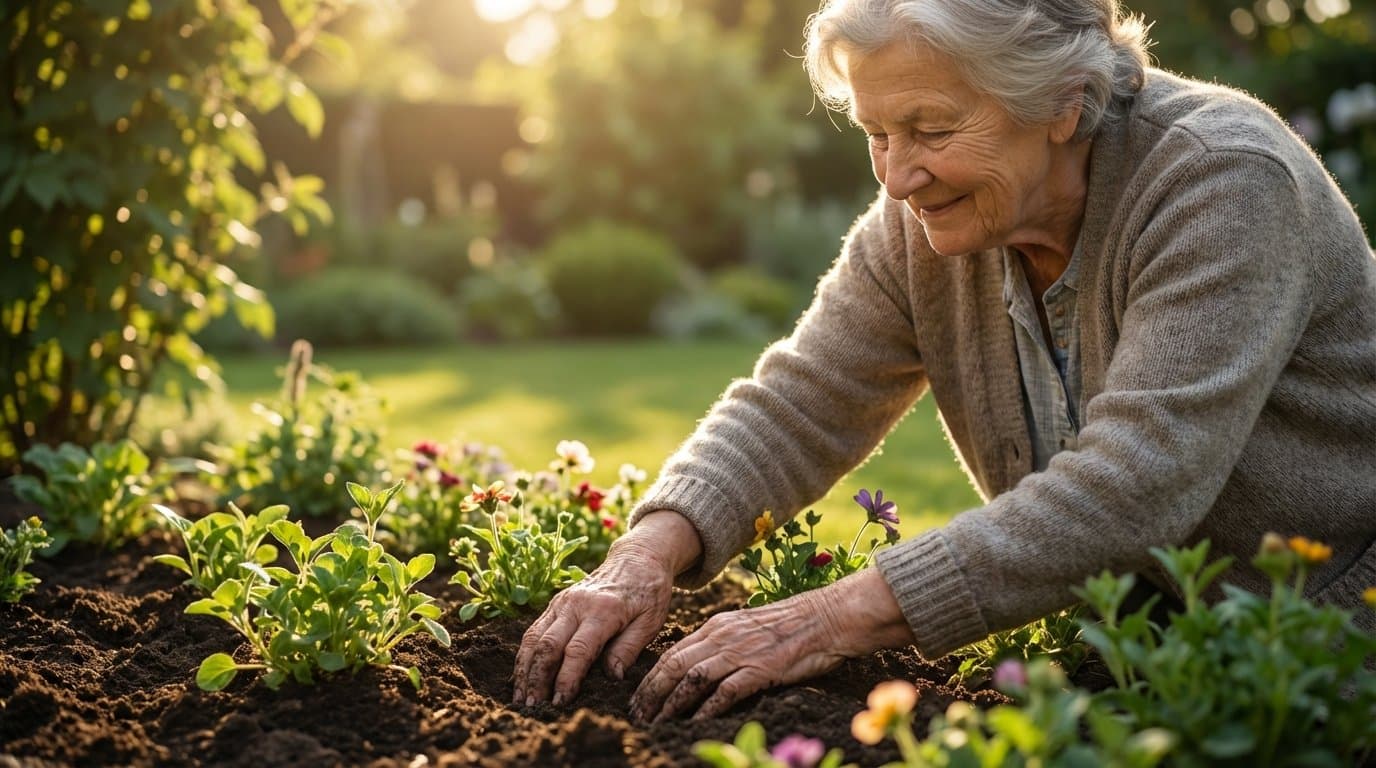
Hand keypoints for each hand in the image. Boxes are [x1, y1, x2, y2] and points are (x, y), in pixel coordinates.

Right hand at [512, 511, 700, 706]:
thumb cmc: (649, 592)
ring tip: (521, 698)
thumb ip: (629, 649)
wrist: (638, 557)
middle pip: (547, 646)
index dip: (566, 679)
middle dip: (537, 679)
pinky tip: (522, 676)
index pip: (577, 651)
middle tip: (532, 708)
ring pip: (534, 638)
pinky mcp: (555, 603)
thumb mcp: (651, 621)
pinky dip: (525, 655)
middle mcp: (576, 605)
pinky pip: (534, 630)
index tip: (560, 703)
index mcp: (603, 611)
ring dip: (525, 670)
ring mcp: (562, 602)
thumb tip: (611, 678)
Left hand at [629, 568, 914, 721]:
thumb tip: (702, 668)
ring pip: (693, 678)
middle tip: (638, 716)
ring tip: (658, 723)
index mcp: (717, 626)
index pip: (673, 654)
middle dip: (652, 693)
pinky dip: (708, 707)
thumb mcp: (748, 628)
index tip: (638, 698)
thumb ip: (724, 644)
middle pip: (674, 666)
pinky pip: (726, 690)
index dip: (651, 678)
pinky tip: (696, 722)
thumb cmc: (792, 627)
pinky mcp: (761, 667)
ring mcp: (741, 652)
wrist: (828, 617)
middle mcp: (723, 637)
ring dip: (671, 703)